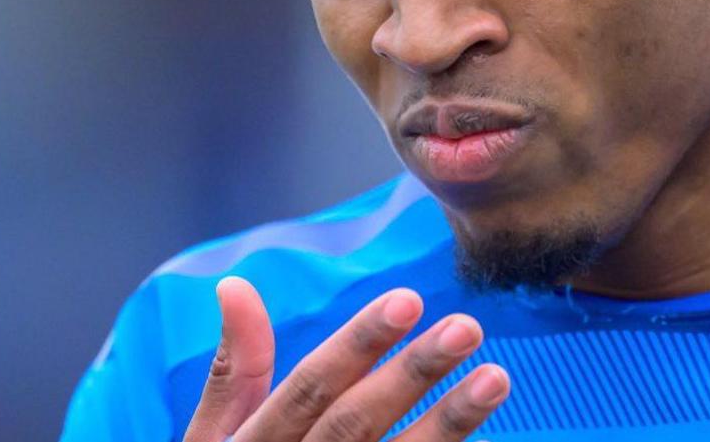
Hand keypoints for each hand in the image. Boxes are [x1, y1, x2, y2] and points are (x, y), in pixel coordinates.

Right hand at [183, 276, 509, 441]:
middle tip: (467, 327)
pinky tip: (485, 436)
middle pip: (358, 422)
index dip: (359, 344)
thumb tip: (234, 283)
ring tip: (496, 378)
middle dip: (413, 374)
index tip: (409, 299)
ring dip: (449, 423)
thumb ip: (235, 366)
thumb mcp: (212, 436)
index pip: (311, 386)